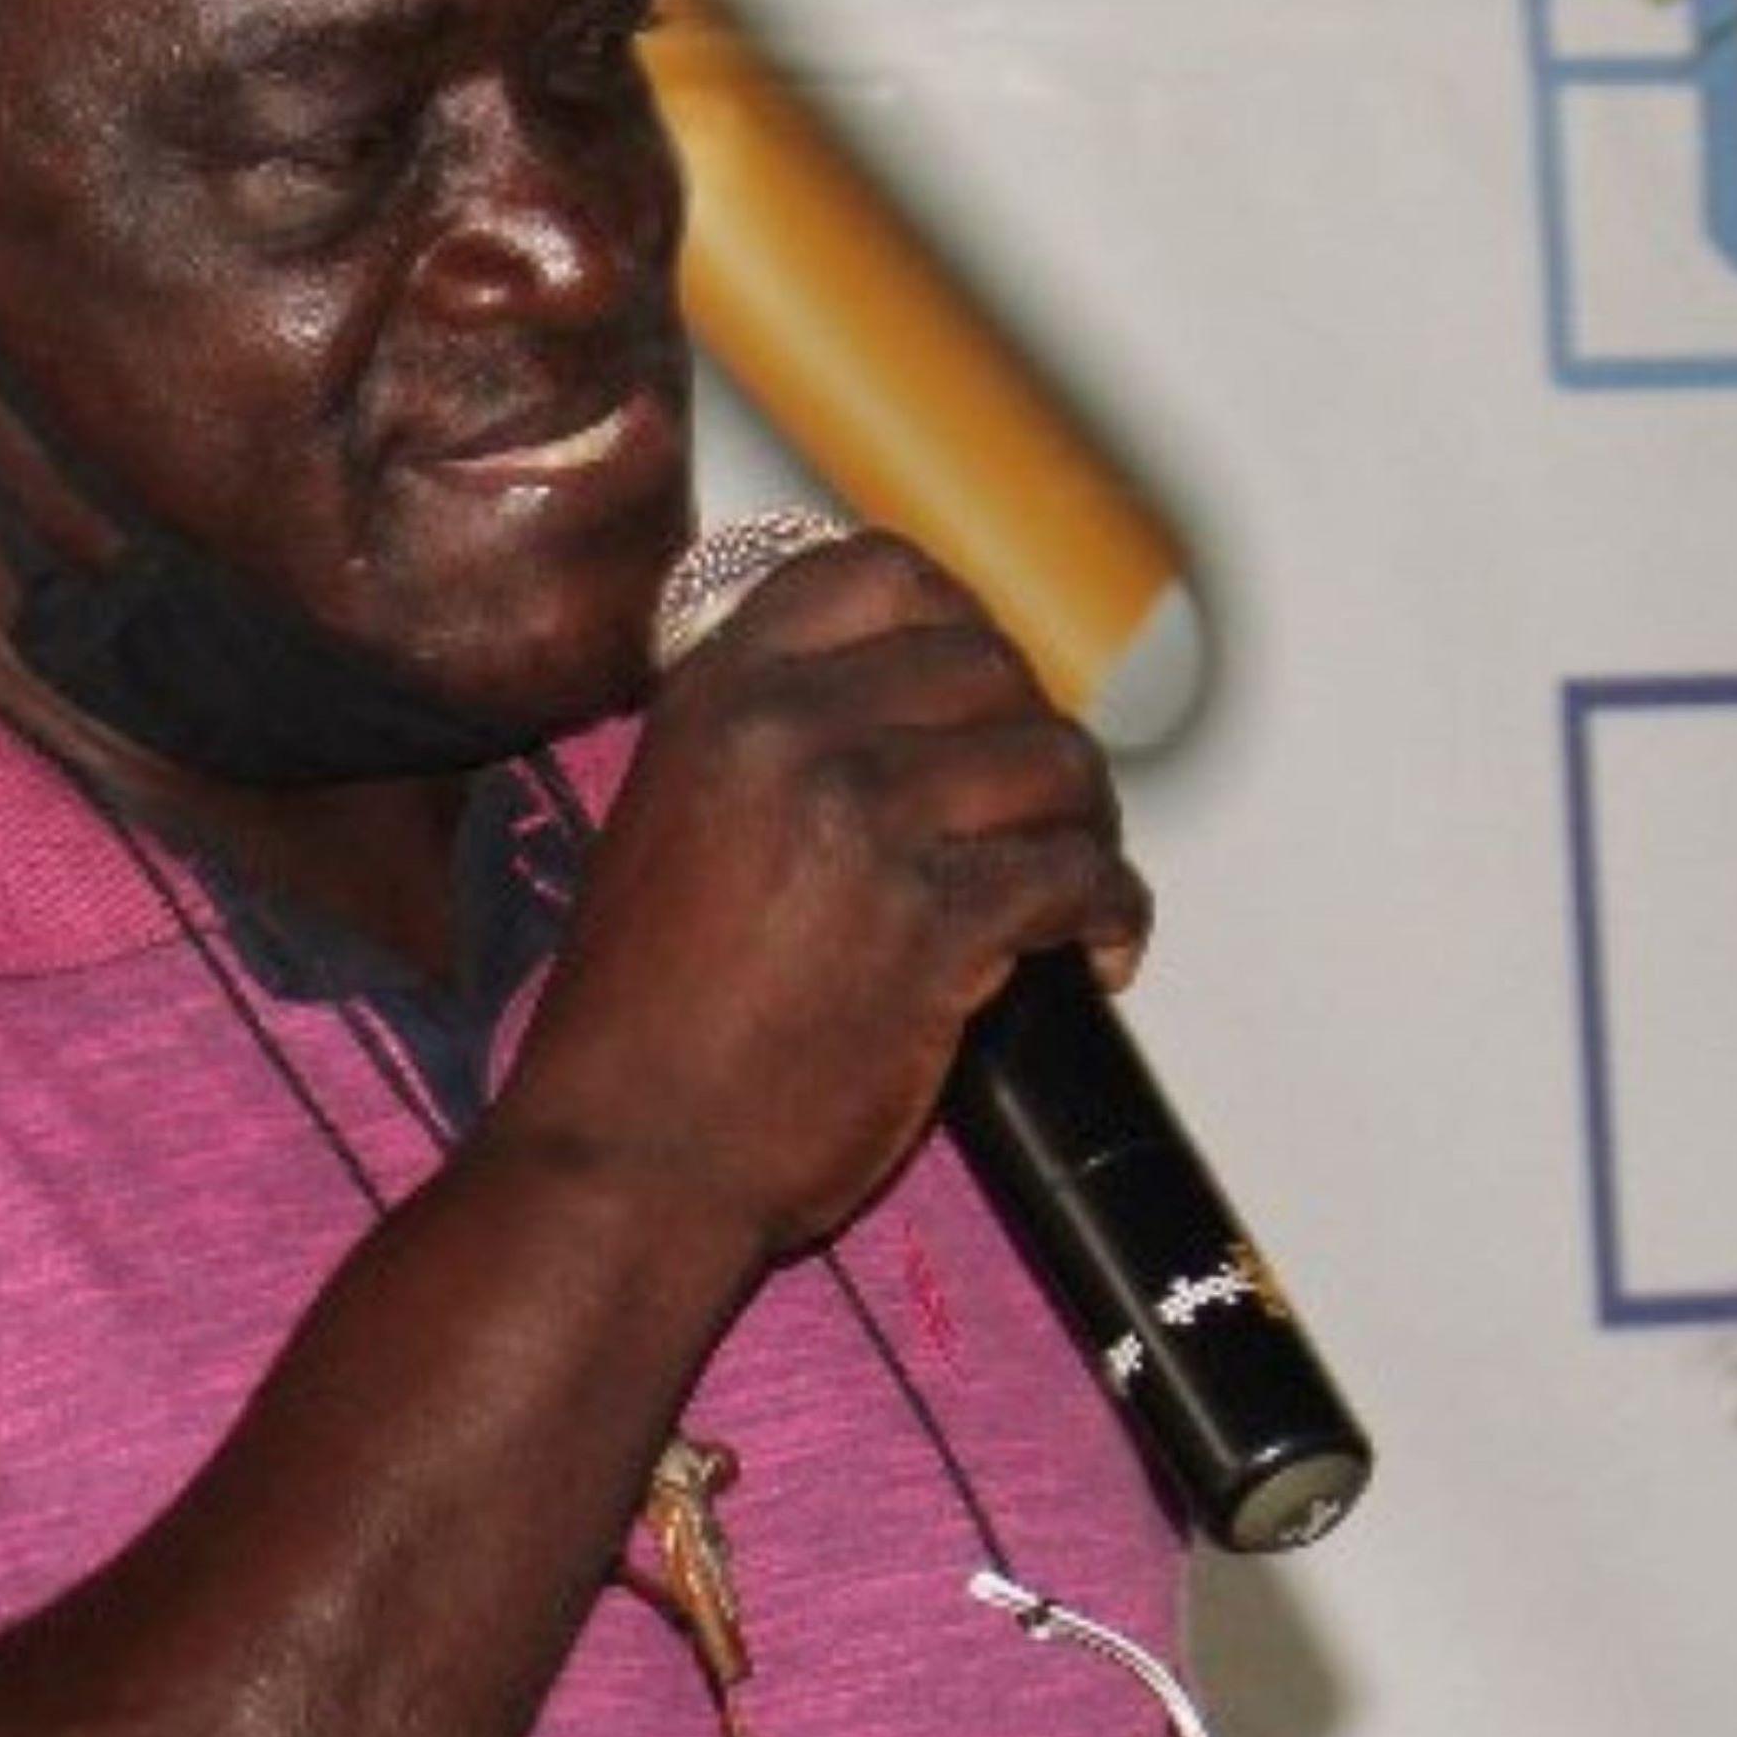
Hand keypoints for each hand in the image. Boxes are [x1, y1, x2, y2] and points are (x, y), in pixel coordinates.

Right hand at [507, 523, 1146, 1262]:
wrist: (626, 1161)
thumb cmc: (637, 1030)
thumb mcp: (661, 832)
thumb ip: (757, 750)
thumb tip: (890, 708)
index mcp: (714, 701)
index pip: (878, 575)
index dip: (955, 621)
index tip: (979, 686)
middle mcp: (790, 734)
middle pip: (989, 668)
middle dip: (1030, 740)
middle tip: (1037, 813)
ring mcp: (867, 822)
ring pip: (1054, 763)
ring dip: (1082, 826)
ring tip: (1068, 887)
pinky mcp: (936, 923)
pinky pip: (1081, 875)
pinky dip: (1110, 916)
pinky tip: (1094, 953)